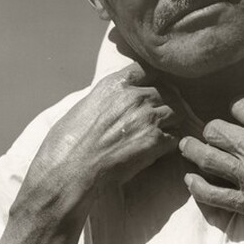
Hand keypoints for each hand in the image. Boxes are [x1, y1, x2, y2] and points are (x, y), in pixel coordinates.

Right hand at [31, 63, 183, 192]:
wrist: (67, 173)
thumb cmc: (66, 146)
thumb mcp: (83, 107)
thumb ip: (106, 98)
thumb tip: (115, 104)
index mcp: (114, 85)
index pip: (148, 70)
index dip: (154, 81)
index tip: (155, 91)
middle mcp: (133, 96)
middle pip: (168, 91)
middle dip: (168, 103)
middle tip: (164, 118)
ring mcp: (146, 117)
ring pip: (178, 112)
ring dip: (173, 123)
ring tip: (163, 135)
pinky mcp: (154, 141)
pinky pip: (175, 137)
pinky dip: (170, 145)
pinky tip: (159, 153)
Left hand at [179, 97, 243, 243]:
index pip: (242, 106)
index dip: (239, 108)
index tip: (238, 113)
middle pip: (218, 129)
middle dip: (213, 128)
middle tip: (212, 132)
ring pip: (208, 158)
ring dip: (193, 150)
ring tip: (186, 146)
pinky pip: (213, 194)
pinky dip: (197, 187)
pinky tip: (190, 180)